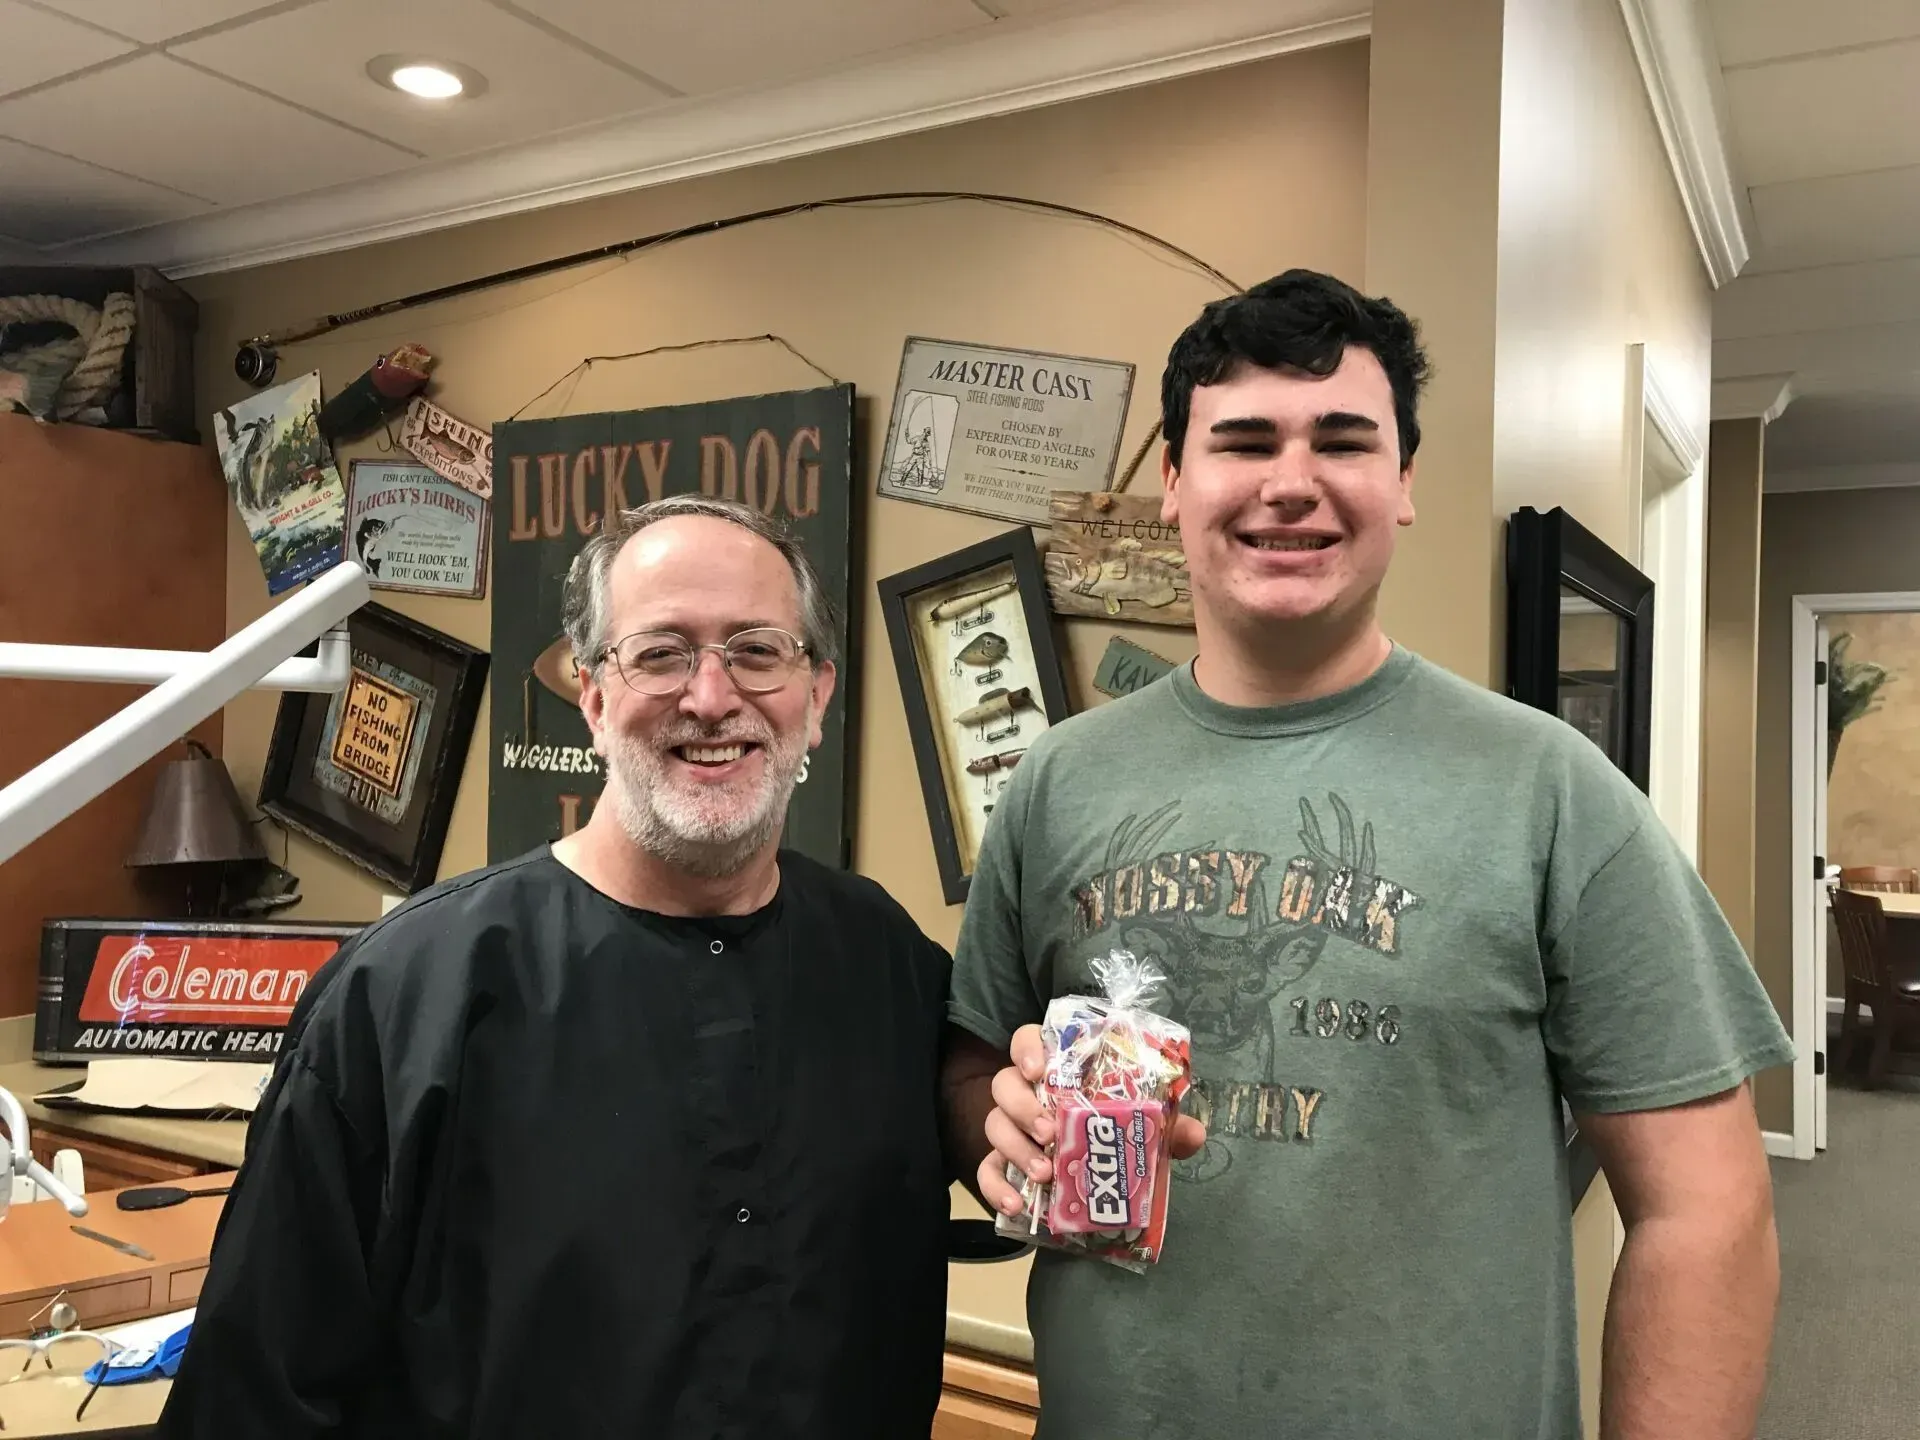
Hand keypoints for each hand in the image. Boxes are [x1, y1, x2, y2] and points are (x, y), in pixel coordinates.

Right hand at [975, 1023, 1206, 1217]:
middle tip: (1051, 1132)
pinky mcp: (1002, 1165)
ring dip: (1016, 1148)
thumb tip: (1193, 1133)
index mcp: (1057, 1072)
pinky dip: (996, 1188)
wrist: (1098, 1179)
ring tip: (1044, 1174)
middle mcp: (1027, 1095)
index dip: (1026, 1049)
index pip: (1028, 1041)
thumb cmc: (1116, 1135)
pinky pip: (986, 1171)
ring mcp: (1012, 1130)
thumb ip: (1167, 1126)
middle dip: (1024, 1107)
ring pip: (994, 1125)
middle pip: (1004, 1084)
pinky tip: (1016, 1205)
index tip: (1039, 1070)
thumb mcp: (1143, 1129)